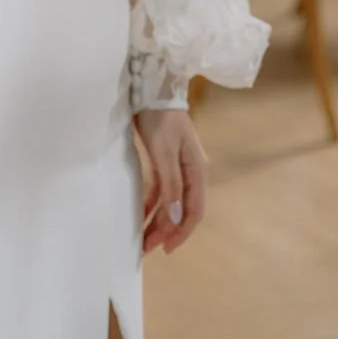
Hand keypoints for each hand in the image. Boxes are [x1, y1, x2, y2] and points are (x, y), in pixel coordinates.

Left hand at [134, 109, 206, 256]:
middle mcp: (190, 171)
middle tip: (146, 248)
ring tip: (142, 238)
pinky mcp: (165, 162)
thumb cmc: (160, 119)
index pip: (194, 210)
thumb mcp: (164, 152)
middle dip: (166, 230)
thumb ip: (171, 185)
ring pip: (170, 202)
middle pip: (181, 209)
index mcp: (196, 170)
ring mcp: (178, 167)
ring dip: (158, 221)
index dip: (182, 232)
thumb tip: (177, 217)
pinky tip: (141, 216)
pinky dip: (152, 205)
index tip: (166, 249)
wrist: (152, 89)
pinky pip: (161, 191)